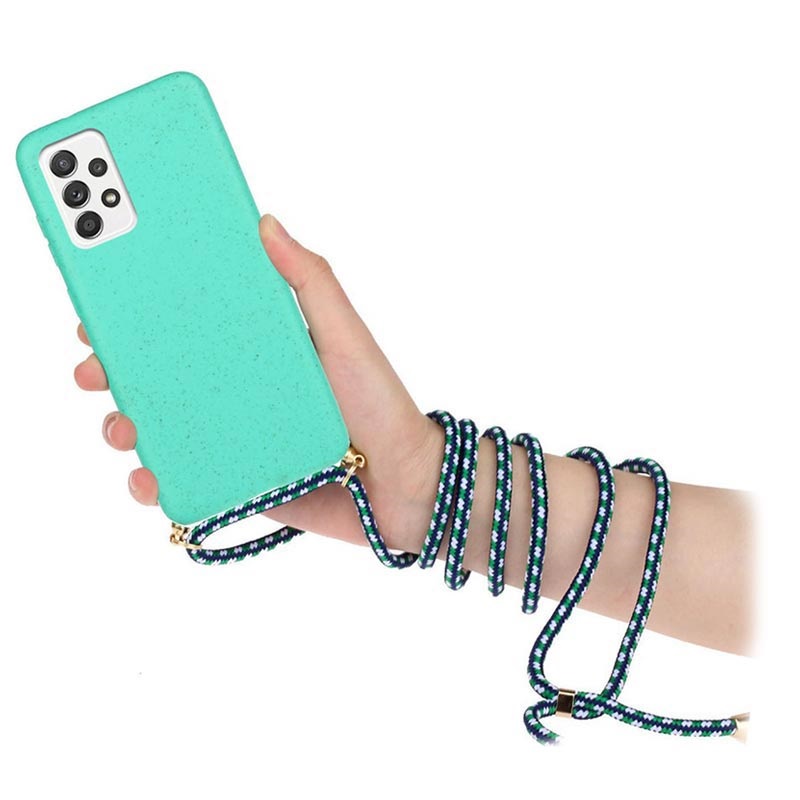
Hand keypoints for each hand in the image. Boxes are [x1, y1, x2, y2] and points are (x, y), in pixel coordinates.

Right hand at [74, 214, 444, 551]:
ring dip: (125, 424)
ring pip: (164, 427)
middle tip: (92, 365)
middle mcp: (241, 390)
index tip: (105, 295)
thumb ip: (311, 281)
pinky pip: (186, 480)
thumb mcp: (347, 335)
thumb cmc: (381, 405)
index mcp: (260, 348)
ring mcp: (237, 438)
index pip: (192, 320)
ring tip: (120, 427)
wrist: (407, 488)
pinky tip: (149, 478)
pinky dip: (157, 481)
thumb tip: (266, 222)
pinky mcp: (239, 483)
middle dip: (118, 368)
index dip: (145, 309)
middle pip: (165, 374)